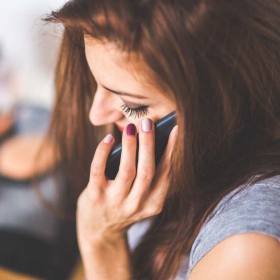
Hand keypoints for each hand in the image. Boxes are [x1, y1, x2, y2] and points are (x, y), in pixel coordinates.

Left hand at [77, 118, 177, 247]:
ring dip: (130, 146)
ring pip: (127, 170)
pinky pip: (98, 170)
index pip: (166, 174)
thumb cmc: (123, 207)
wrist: (99, 233)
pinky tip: (108, 139)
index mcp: (153, 204)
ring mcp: (115, 202)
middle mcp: (136, 205)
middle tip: (148, 122)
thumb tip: (151, 141)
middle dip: (149, 144)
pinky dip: (103, 152)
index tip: (175, 130)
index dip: (171, 151)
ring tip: (131, 127)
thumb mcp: (142, 199)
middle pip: (147, 171)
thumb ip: (149, 178)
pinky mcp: (95, 197)